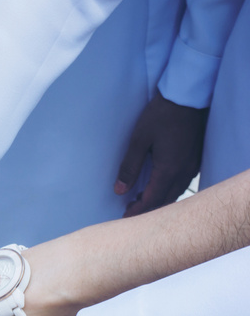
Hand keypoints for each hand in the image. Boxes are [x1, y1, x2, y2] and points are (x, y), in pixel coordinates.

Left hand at [115, 90, 207, 217]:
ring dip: (158, 200)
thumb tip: (119, 190)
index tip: (125, 217)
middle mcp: (183, 172)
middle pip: (165, 201)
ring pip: (176, 193)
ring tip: (140, 199)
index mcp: (168, 170)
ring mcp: (192, 166)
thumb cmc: (161, 116)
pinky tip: (158, 186)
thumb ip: (129, 167)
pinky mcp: (195, 159)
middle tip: (129, 210)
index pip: (152, 200)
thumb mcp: (139, 140)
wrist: (187, 98)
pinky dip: (169, 190)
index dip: (137, 211)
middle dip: (147, 209)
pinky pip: (182, 183)